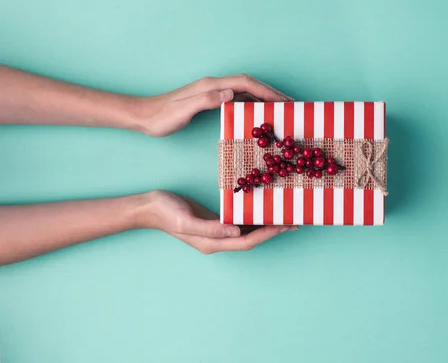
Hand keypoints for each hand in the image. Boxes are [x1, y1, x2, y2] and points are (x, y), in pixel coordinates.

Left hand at [138, 74, 291, 136]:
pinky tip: (257, 113)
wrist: (144, 116)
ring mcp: (212, 92)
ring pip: (245, 91)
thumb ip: (206, 100)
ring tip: (280, 108)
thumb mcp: (183, 110)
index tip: (283, 100)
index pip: (245, 83)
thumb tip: (229, 94)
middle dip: (271, 92)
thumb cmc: (162, 117)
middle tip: (290, 104)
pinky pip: (237, 99)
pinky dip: (252, 104)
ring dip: (263, 98)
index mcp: (212, 85)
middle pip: (249, 84)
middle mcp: (214, 85)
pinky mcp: (209, 100)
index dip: (266, 90)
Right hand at [145, 190, 296, 253]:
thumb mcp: (186, 220)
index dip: (267, 234)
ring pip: (248, 231)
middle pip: (252, 238)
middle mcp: (218, 240)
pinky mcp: (216, 221)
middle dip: (273, 231)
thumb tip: (235, 232)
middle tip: (294, 221)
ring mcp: (217, 231)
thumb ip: (210, 228)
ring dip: (266, 225)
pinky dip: (254, 218)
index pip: (246, 241)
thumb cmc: (166, 212)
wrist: (151, 206)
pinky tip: (264, 211)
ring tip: (285, 217)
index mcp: (212, 243)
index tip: (284, 225)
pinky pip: (239, 222)